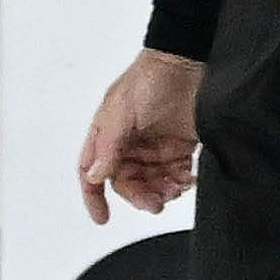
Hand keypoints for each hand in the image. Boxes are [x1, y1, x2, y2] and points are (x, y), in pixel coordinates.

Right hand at [77, 49, 203, 221]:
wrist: (187, 61)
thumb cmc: (150, 77)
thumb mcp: (123, 111)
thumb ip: (110, 146)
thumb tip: (96, 175)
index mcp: (107, 135)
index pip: (92, 172)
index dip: (93, 197)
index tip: (102, 217)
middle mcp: (128, 144)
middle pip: (128, 183)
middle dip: (141, 196)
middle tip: (155, 202)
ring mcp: (154, 147)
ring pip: (152, 183)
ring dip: (163, 191)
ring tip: (176, 188)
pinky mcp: (178, 147)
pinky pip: (175, 175)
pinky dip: (180, 181)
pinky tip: (187, 179)